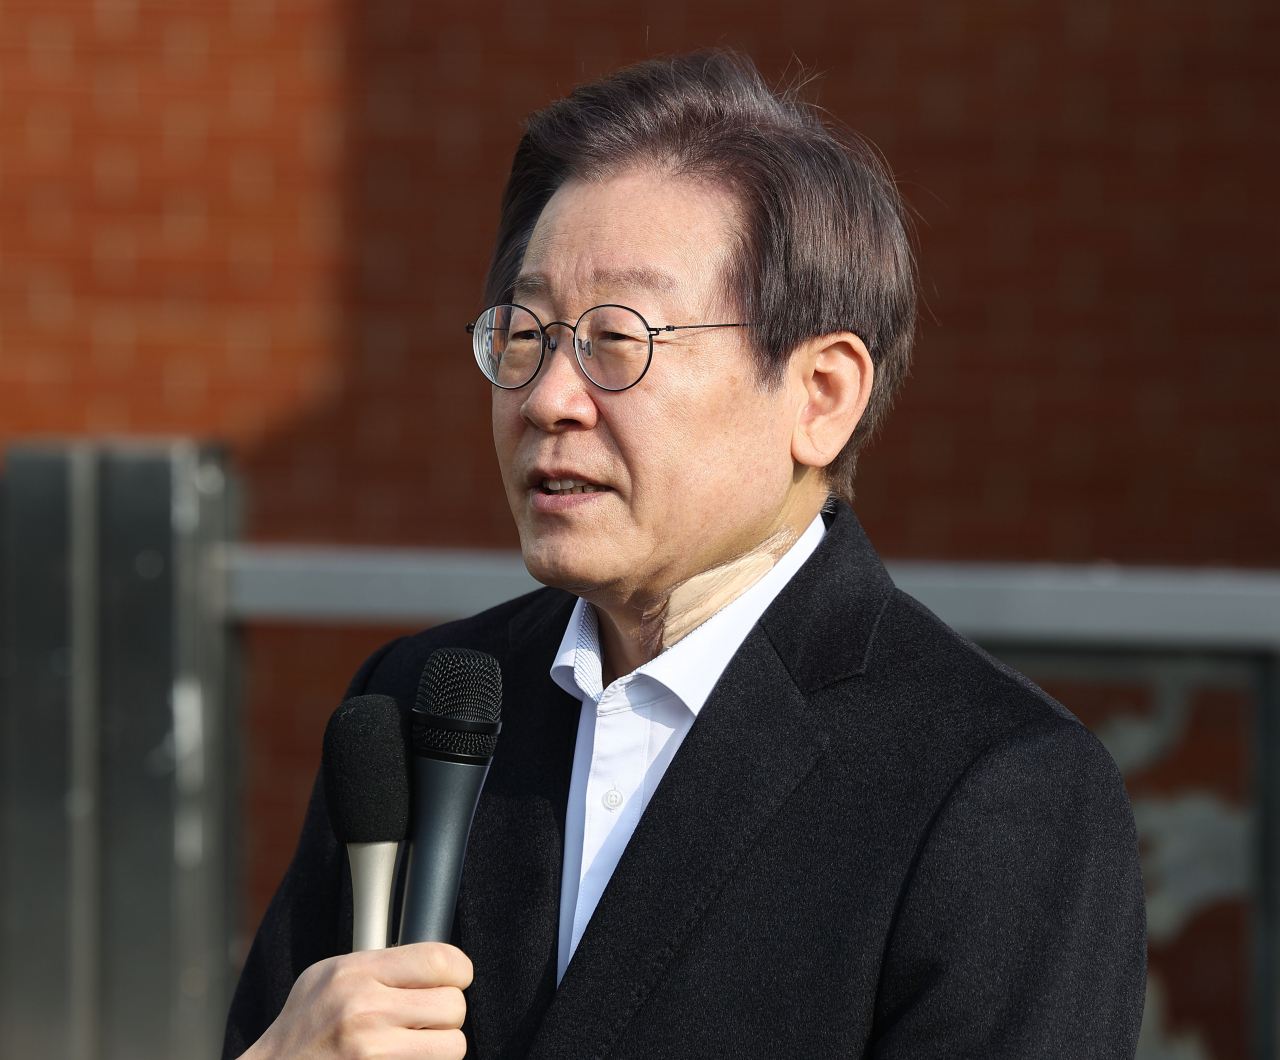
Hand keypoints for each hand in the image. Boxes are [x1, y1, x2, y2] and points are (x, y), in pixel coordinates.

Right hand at [243, 942, 471, 1059]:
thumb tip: (431, 961)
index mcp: (356, 973)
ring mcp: (372, 1053)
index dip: (458, 971)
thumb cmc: (301, 1029)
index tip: (453, 979)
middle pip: (454, 1006)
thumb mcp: (327, 977)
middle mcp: (365, 1011)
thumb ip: (378, 965)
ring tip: (413, 1045)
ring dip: (440, 1048)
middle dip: (447, 1016)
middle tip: (426, 1020)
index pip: (440, 960)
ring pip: (453, 1046)